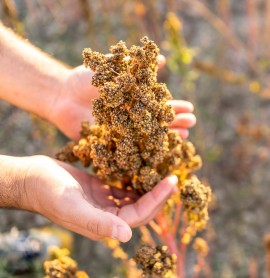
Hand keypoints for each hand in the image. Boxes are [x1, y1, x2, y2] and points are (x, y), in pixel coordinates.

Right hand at [23, 156, 177, 241]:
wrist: (32, 177)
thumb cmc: (49, 192)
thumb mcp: (72, 206)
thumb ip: (97, 223)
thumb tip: (127, 236)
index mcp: (103, 223)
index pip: (139, 215)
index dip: (157, 200)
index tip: (172, 181)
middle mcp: (107, 214)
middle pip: (141, 206)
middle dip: (158, 193)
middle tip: (173, 176)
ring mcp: (104, 200)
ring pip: (133, 195)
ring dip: (148, 185)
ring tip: (162, 170)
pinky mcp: (100, 188)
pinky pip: (122, 185)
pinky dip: (134, 177)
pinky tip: (143, 167)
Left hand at [49, 56, 195, 139]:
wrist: (61, 95)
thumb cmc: (83, 79)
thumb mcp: (110, 67)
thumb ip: (133, 64)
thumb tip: (164, 60)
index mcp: (131, 100)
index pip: (157, 104)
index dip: (172, 106)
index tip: (189, 107)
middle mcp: (129, 116)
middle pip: (155, 121)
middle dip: (174, 121)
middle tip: (192, 123)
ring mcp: (120, 131)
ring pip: (147, 136)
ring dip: (165, 137)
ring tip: (184, 137)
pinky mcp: (109, 143)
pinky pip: (129, 149)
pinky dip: (143, 152)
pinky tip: (158, 154)